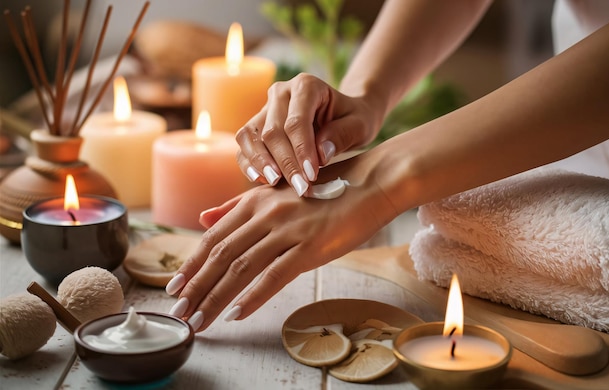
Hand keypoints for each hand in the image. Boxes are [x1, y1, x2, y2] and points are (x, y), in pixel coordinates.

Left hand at [165, 155, 395, 331]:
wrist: (369, 183)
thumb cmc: (326, 191)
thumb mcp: (278, 193)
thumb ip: (240, 207)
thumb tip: (204, 219)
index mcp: (255, 201)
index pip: (214, 237)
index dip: (191, 263)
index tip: (175, 286)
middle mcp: (266, 213)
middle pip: (221, 255)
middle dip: (196, 287)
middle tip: (178, 312)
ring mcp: (288, 229)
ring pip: (241, 267)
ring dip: (216, 298)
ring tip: (199, 321)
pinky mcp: (310, 245)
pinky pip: (275, 275)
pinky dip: (253, 297)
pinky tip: (238, 314)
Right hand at [236, 73, 381, 196]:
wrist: (342, 116)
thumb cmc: (352, 119)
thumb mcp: (361, 124)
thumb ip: (343, 135)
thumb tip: (321, 153)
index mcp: (306, 85)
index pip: (296, 121)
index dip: (301, 150)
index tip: (311, 174)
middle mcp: (280, 93)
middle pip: (273, 131)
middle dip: (285, 163)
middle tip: (300, 187)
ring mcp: (265, 109)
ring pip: (251, 137)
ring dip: (262, 163)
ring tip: (276, 183)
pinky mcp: (256, 126)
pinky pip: (244, 145)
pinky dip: (248, 163)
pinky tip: (261, 180)